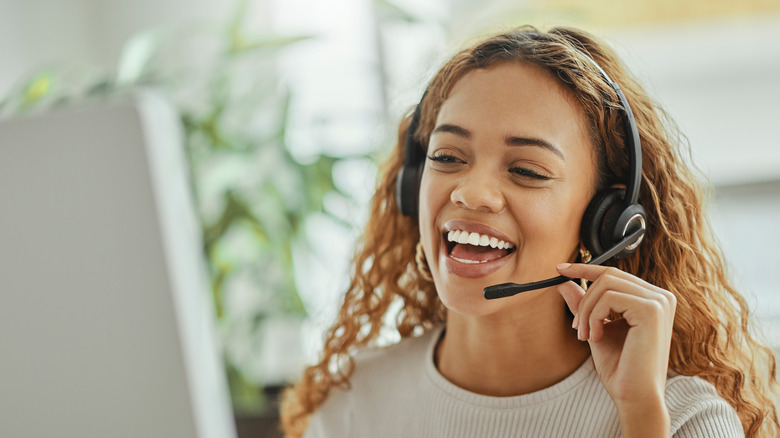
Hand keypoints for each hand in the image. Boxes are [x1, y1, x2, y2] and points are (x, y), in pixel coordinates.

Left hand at [555, 263, 675, 435]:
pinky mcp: (652, 309)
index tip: (560, 270)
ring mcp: (659, 301)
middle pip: (608, 275)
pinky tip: (597, 337)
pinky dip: (594, 317)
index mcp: (652, 299)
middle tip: (577, 327)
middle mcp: (661, 296)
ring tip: (586, 335)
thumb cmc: (620, 368)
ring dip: (586, 311)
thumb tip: (562, 281)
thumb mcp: (596, 328)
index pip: (615, 274)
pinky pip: (609, 297)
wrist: (635, 396)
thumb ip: (583, 304)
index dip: (585, 268)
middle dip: (584, 300)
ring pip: (605, 285)